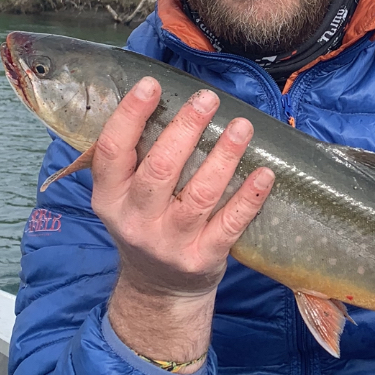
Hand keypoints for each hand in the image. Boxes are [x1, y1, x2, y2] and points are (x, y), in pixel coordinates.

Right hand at [91, 76, 273, 367]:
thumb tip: (166, 99)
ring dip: (224, 157)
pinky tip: (264, 174)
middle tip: (208, 98)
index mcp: (110, 198)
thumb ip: (135, 159)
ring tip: (243, 127)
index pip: (113, 151)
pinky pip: (230, 224)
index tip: (151, 84)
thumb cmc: (146, 225)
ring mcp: (170, 242)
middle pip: (160, 169)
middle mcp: (136, 220)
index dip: (130, 115)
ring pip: (200, 194)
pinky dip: (249, 198)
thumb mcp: (123, 198)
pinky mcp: (203, 259)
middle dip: (185, 129)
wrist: (158, 290)